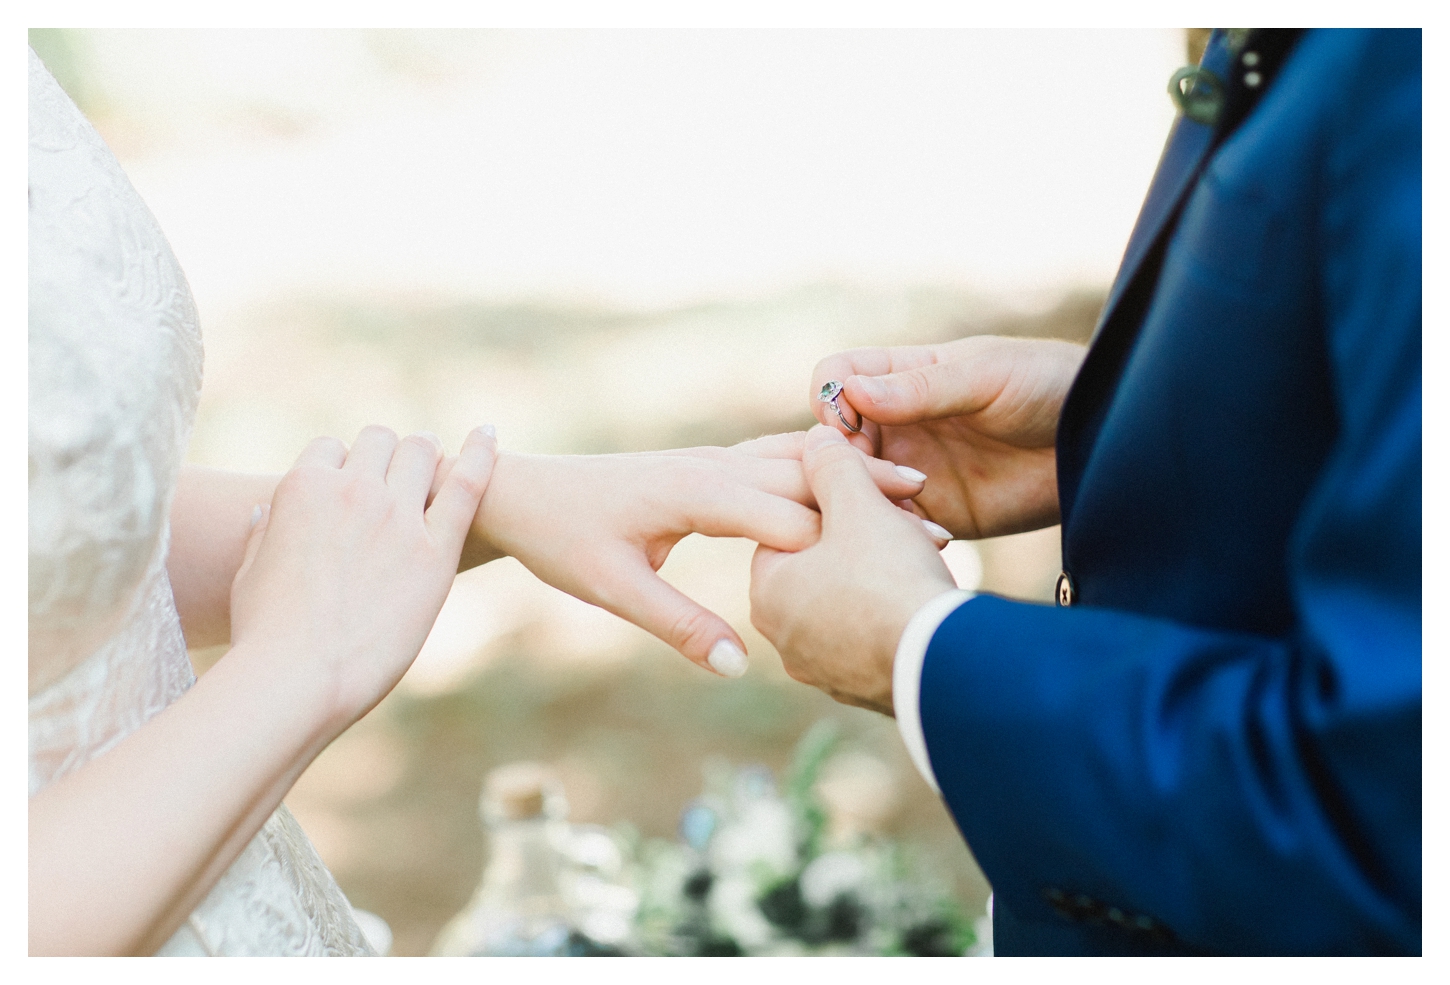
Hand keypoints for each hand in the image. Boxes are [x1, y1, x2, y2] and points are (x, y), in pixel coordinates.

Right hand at [229, 425, 496, 729]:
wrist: (299, 675)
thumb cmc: (266, 634)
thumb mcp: (250, 572)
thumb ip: (263, 532)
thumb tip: (265, 509)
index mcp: (302, 489)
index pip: (330, 449)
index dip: (342, 465)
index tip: (349, 485)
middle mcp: (352, 490)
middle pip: (380, 441)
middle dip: (386, 453)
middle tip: (399, 469)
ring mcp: (397, 516)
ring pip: (420, 452)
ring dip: (424, 454)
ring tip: (434, 462)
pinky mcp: (435, 549)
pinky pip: (467, 484)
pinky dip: (481, 453)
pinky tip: (489, 433)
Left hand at [455, 437, 927, 676]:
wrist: (524, 492)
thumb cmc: (563, 539)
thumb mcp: (612, 588)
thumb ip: (676, 623)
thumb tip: (735, 666)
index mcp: (692, 491)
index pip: (785, 511)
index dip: (847, 534)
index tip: (905, 554)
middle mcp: (709, 465)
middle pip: (806, 474)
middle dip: (870, 495)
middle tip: (937, 521)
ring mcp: (710, 459)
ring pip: (795, 458)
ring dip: (854, 473)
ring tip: (917, 489)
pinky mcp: (707, 465)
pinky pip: (775, 457)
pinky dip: (820, 466)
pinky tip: (855, 477)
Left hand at [750, 426, 957, 714]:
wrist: (940, 665)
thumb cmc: (889, 577)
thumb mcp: (858, 505)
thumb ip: (832, 466)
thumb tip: (816, 437)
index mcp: (767, 589)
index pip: (789, 525)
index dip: (835, 499)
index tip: (874, 492)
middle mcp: (783, 636)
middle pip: (821, 565)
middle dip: (863, 538)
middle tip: (905, 521)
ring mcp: (822, 669)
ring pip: (850, 602)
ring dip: (883, 575)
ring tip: (922, 556)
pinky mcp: (861, 690)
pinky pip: (873, 637)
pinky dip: (895, 614)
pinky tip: (924, 598)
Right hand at [811, 334, 1085, 538]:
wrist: (1103, 440)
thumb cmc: (1049, 385)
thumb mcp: (986, 376)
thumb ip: (922, 389)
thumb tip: (850, 394)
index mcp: (903, 376)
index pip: (836, 380)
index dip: (829, 400)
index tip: (846, 422)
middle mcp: (897, 423)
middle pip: (833, 441)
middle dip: (835, 463)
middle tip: (867, 482)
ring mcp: (911, 470)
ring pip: (854, 488)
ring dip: (859, 503)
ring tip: (894, 513)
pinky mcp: (936, 514)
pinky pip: (894, 527)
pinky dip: (892, 535)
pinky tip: (919, 539)